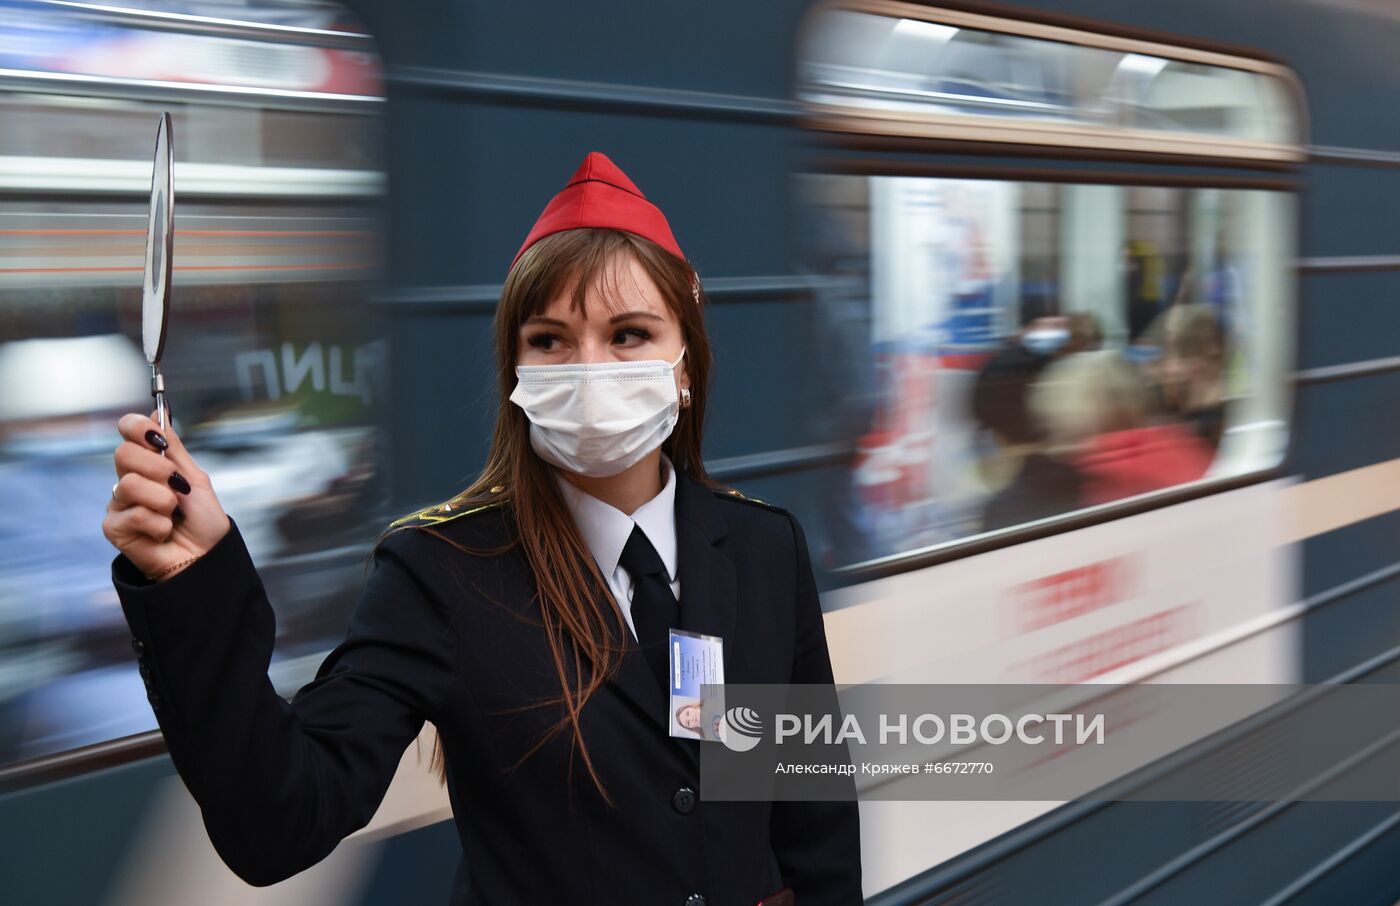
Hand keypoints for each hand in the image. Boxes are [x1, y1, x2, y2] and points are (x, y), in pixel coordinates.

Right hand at [104, 406, 230, 581]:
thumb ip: (174, 448)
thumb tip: (159, 411)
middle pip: (123, 454)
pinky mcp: (114, 527)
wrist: (205, 556)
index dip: (137, 427)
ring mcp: (119, 503)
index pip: (128, 431)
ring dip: (163, 500)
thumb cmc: (203, 521)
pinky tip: (163, 532)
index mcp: (148, 463)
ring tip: (174, 514)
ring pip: (129, 484)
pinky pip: (134, 514)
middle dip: (158, 469)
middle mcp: (129, 479)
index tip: (156, 436)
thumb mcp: (195, 478)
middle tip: (176, 486)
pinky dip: (159, 524)